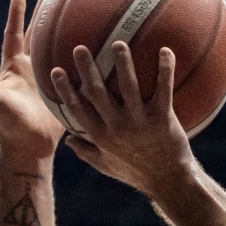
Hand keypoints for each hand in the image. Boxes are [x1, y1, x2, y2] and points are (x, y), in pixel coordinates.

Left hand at [0, 0, 64, 159]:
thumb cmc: (6, 125)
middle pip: (36, 37)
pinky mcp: (61, 93)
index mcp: (13, 69)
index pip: (14, 35)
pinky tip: (94, 47)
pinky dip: (80, 59)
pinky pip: (72, 72)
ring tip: (75, 16)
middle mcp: (29, 72)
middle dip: (42, 18)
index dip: (16, 16)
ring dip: (63, 34)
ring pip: (55, 51)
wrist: (28, 148)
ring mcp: (46, 82)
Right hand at [47, 40, 196, 194]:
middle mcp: (116, 127)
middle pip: (96, 92)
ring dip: (123, 63)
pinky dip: (165, 69)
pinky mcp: (162, 118)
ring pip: (128, 86)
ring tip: (118, 43)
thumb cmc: (137, 173)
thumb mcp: (106, 166)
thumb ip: (86, 151)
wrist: (169, 182)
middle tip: (80, 48)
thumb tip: (67, 141)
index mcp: (101, 136)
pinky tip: (166, 50)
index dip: (65, 90)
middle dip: (87, 68)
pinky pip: (163, 89)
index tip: (56, 70)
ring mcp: (139, 122)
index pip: (77, 109)